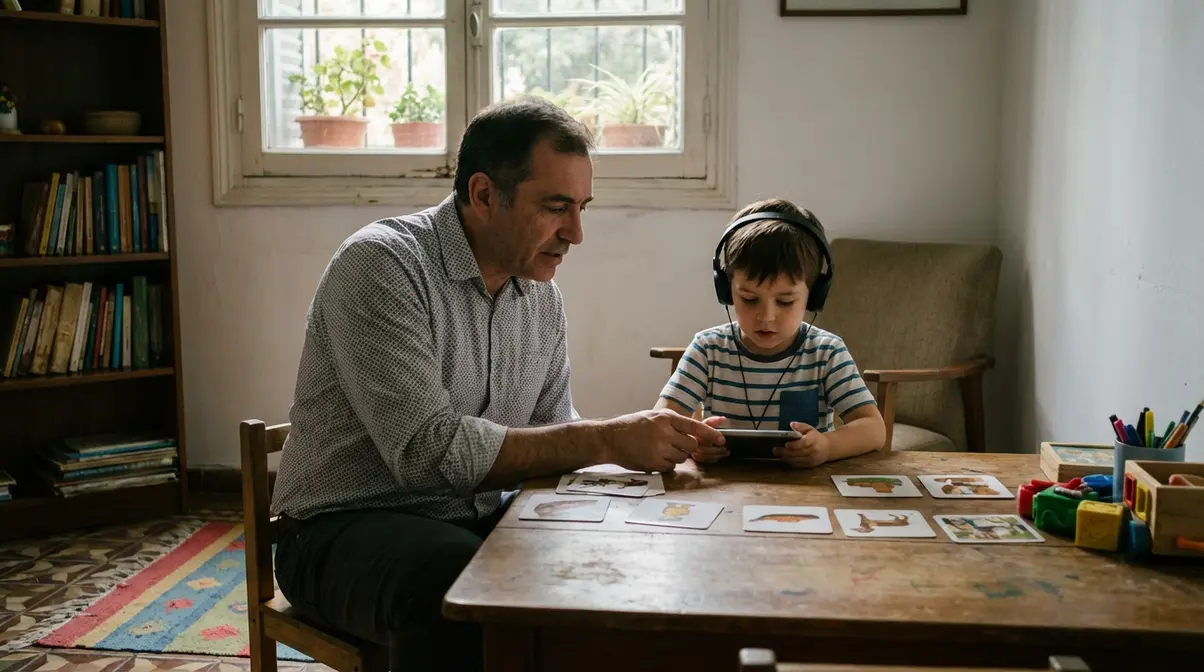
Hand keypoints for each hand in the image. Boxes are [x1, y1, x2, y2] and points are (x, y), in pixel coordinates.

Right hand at [602, 410, 726, 471]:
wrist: (609, 438)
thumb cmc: (632, 426)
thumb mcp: (653, 417)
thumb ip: (673, 424)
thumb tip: (697, 433)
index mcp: (665, 418)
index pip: (695, 426)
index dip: (710, 434)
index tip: (721, 440)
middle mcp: (664, 432)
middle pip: (691, 445)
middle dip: (686, 447)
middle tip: (673, 444)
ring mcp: (658, 448)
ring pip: (682, 457)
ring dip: (675, 456)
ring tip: (659, 449)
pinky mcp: (653, 463)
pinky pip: (670, 467)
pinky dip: (665, 464)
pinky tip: (653, 457)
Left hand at [774, 422, 829, 467]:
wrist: (827, 448)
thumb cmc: (816, 437)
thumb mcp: (809, 428)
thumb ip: (800, 426)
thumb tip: (792, 424)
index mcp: (814, 440)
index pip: (804, 443)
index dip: (795, 445)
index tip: (786, 444)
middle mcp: (813, 451)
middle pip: (798, 453)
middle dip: (785, 452)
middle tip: (775, 449)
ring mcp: (811, 459)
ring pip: (796, 460)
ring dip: (785, 457)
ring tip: (777, 453)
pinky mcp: (809, 465)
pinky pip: (797, 464)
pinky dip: (789, 461)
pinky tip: (784, 457)